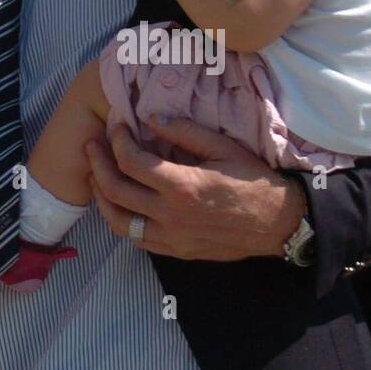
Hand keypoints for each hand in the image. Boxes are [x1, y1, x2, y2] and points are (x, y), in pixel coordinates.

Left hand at [86, 117, 304, 260]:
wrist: (278, 223)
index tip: (116, 127)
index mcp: (181, 186)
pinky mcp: (176, 251)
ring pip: (118, 222)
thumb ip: (184, 132)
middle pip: (114, 191)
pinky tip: (122, 204)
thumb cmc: (253, 181)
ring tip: (96, 177)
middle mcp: (170, 216)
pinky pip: (136, 239)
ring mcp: (171, 238)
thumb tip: (150, 118)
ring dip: (101, 197)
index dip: (117, 140)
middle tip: (92, 146)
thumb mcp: (223, 148)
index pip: (130, 161)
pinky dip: (122, 221)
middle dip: (97, 164)